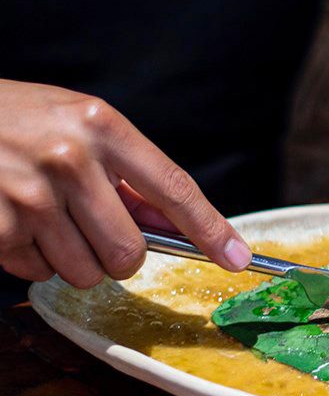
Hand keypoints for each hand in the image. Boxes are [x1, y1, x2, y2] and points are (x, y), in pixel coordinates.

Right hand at [0, 79, 250, 287]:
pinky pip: (37, 274)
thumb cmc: (19, 121)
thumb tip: (181, 229)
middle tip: (90, 228)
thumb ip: (129, 177)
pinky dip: (29, 260)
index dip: (212, 231)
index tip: (239, 260)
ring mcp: (29, 194)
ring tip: (43, 216)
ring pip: (85, 273)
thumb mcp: (79, 127)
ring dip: (70, 258)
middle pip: (129, 254)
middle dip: (117, 255)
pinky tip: (13, 222)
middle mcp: (70, 158)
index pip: (175, 189)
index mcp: (102, 126)